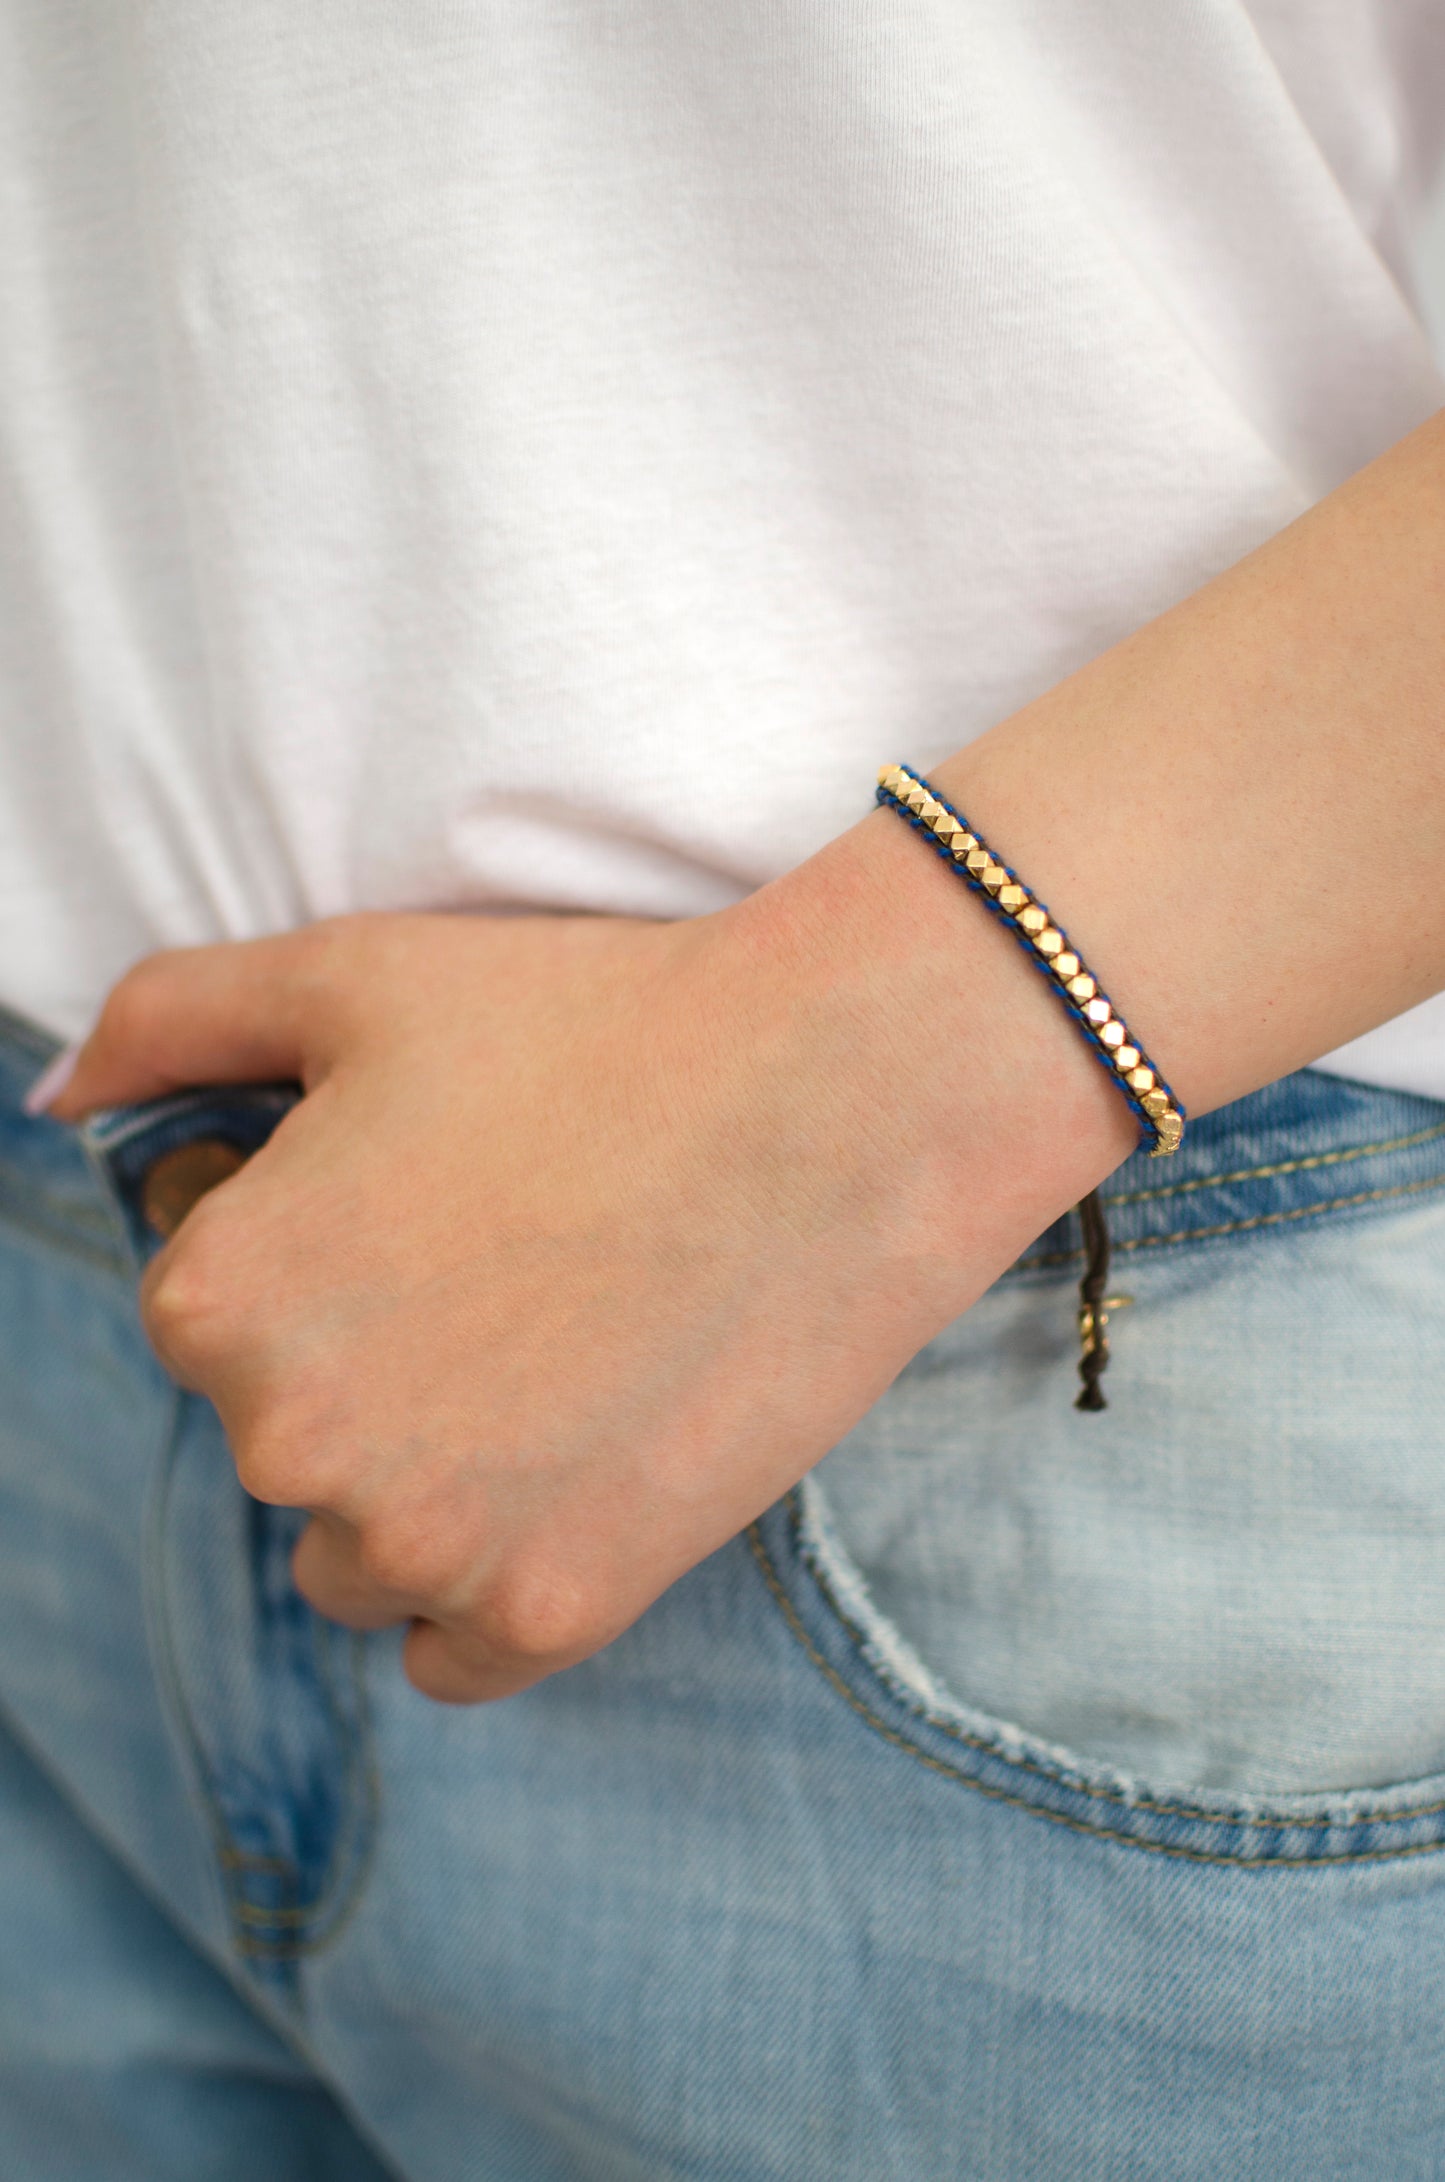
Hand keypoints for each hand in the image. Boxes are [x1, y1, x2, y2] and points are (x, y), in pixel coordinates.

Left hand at [47, 833, 1123, 1702]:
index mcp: (219, 1297)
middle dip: (369, 1375)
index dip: (321, 1251)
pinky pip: (451, 1652)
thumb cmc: (595, 1022)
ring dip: (423, 1493)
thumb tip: (58, 1098)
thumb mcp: (352, 975)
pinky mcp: (551, 1614)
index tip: (436, 1203)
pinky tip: (576, 1469)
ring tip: (556, 1365)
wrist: (836, 1105)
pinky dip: (493, 1585)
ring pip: (359, 1560)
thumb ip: (165, 1020)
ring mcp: (424, 1545)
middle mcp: (291, 1445)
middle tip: (515, 1273)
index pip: (210, 1320)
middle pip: (284, 1446)